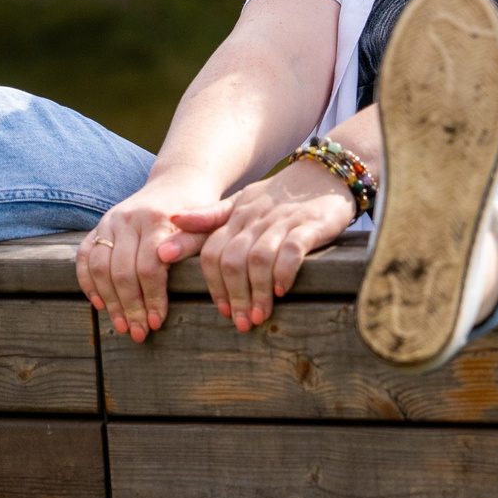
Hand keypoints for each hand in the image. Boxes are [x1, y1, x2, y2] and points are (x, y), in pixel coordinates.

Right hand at [76, 179, 223, 342]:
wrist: (177, 183)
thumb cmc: (198, 210)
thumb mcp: (206, 224)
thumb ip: (191, 241)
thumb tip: (167, 258)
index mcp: (156, 218)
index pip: (149, 266)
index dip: (152, 298)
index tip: (157, 322)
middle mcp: (128, 218)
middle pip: (122, 271)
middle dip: (130, 306)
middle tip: (138, 333)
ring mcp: (110, 220)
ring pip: (100, 266)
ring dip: (109, 300)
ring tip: (122, 325)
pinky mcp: (100, 224)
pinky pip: (84, 255)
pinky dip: (87, 281)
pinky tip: (99, 303)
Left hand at [187, 158, 358, 332]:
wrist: (325, 173)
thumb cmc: (279, 197)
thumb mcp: (242, 202)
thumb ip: (210, 217)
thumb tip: (173, 221)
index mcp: (236, 216)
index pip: (211, 252)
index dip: (213, 284)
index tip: (222, 310)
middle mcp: (255, 218)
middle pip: (232, 260)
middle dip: (234, 295)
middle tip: (241, 323)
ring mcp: (282, 221)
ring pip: (258, 258)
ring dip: (257, 291)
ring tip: (260, 315)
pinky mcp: (310, 224)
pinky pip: (291, 249)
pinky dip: (284, 272)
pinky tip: (282, 291)